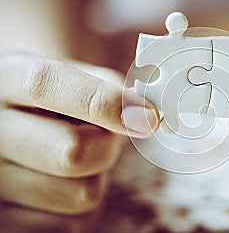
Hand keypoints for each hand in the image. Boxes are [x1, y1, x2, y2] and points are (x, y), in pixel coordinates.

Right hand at [0, 53, 158, 213]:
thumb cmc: (59, 103)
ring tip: (79, 158)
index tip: (147, 117)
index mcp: (7, 80)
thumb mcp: (75, 77)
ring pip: (82, 194)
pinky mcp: (9, 223)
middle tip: (107, 136)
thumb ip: (108, 87)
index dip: (103, 101)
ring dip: (98, 177)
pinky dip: (84, 207)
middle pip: (72, 152)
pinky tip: (66, 184)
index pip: (46, 84)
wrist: (21, 128)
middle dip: (108, 146)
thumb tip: (144, 115)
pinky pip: (75, 225)